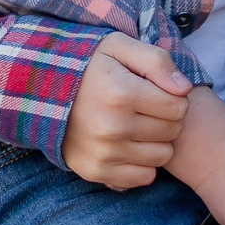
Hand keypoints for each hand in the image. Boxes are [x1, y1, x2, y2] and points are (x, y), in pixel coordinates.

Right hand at [60, 32, 189, 187]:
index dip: (172, 98)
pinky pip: (143, 177)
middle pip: (171, 132)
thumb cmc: (88, 66)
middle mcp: (112, 126)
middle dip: (165, 119)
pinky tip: (128, 145)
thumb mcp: (120, 47)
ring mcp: (103, 153)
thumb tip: (184, 89)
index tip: (156, 92)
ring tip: (136, 126)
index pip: (178, 107)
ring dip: (155, 142)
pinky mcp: (96, 171)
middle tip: (145, 108)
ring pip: (162, 156)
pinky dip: (141, 164)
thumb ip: (157, 61)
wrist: (40, 90)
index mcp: (121, 93)